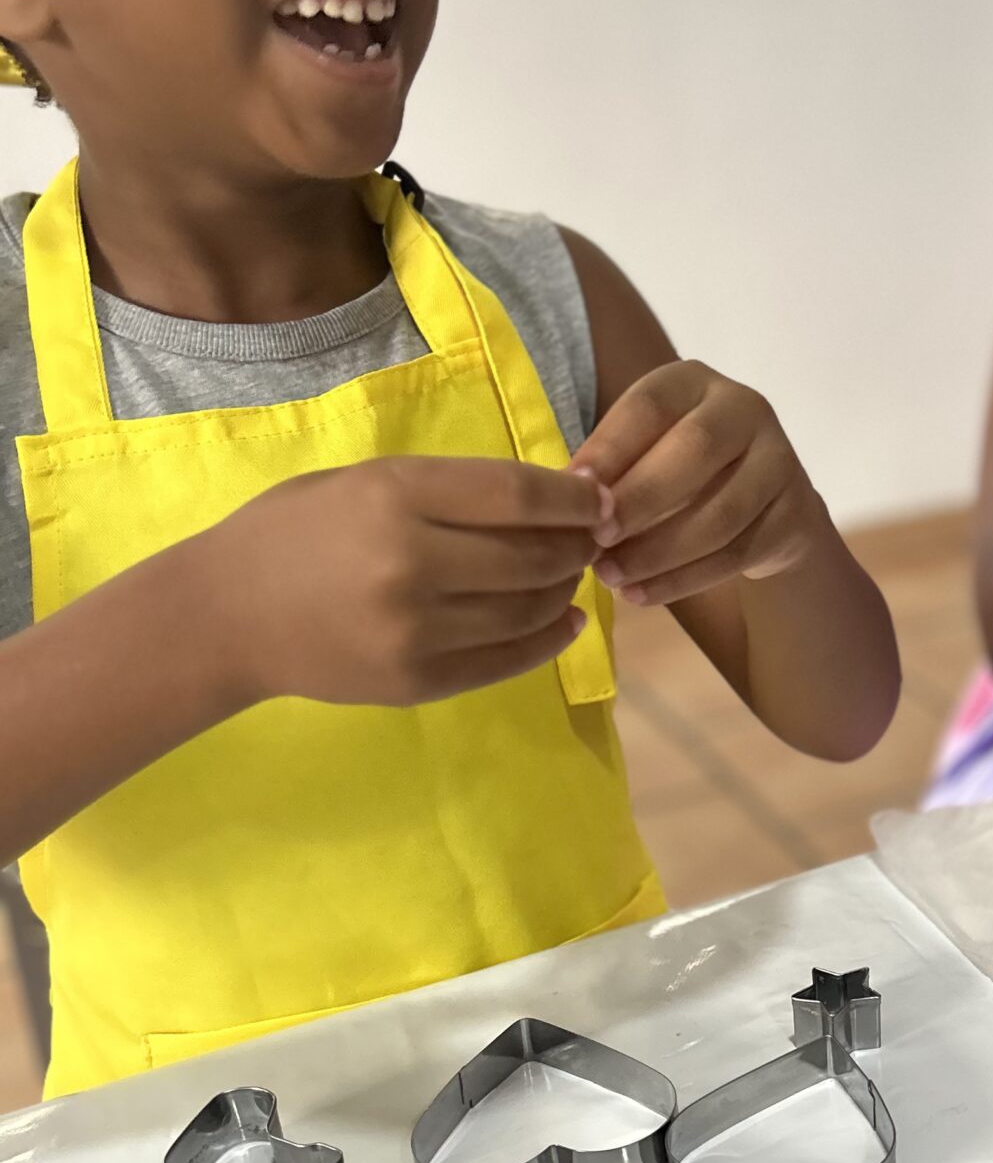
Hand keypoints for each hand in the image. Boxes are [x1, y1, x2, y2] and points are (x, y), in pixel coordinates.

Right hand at [206, 456, 602, 706]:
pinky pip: (509, 661)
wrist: (223, 616)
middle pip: (535, 556)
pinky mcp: (417, 681)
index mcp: (395, 496)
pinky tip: (563, 621)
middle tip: (589, 539)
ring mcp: (416, 630)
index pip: (520, 496)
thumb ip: (450, 488)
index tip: (599, 500)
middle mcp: (411, 563)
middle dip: (577, 546)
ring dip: (563, 590)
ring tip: (566, 574)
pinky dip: (549, 639)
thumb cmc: (293, 532)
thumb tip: (551, 496)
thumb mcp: (365, 481)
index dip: (575, 500)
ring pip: (529, 610)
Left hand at [571, 361, 827, 608]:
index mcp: (693, 382)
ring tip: (611, 576)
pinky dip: (683, 580)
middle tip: (596, 539)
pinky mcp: (795, 513)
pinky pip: (738, 552)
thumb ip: (609, 468)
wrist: (761, 506)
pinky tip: (641, 594)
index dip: (609, 448)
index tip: (571, 492)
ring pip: (722, 512)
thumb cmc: (676, 475)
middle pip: (696, 450)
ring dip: (660, 551)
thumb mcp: (641, 454)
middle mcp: (745, 408)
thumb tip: (561, 499)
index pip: (649, 406)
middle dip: (641, 498)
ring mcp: (779, 460)